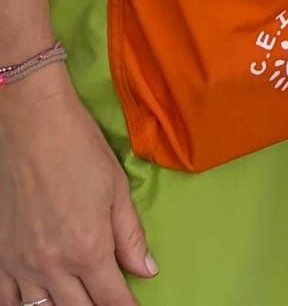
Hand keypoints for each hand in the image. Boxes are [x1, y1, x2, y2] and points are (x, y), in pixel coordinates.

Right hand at [0, 70, 155, 304]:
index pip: (111, 298)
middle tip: (109, 303)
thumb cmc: (80, 151)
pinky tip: (36, 301)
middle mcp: (52, 266)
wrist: (32, 127)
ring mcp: (20, 265)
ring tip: (77, 301)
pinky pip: (6, 299)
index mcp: (87, 249)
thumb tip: (147, 271)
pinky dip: (22, 305)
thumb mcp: (117, 189)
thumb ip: (130, 236)